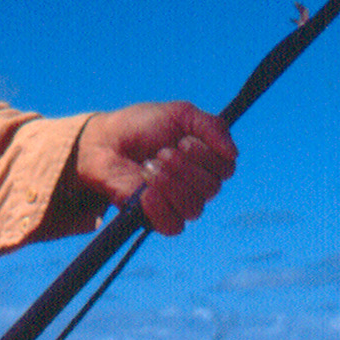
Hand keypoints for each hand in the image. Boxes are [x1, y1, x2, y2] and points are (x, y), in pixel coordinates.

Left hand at [73, 102, 236, 235]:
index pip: (226, 168)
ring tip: (148, 166)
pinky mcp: (156, 218)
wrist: (105, 141)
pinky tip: (145, 190)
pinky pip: (173, 225)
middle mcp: (196, 183)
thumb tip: (233, 152)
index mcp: (206, 159)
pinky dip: (160, 207)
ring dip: (171, 184)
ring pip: (194, 208)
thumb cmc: (142, 125)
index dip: (207, 156)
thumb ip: (211, 127)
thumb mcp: (180, 114)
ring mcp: (177, 202)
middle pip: (212, 188)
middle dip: (185, 168)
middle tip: (161, 152)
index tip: (183, 140)